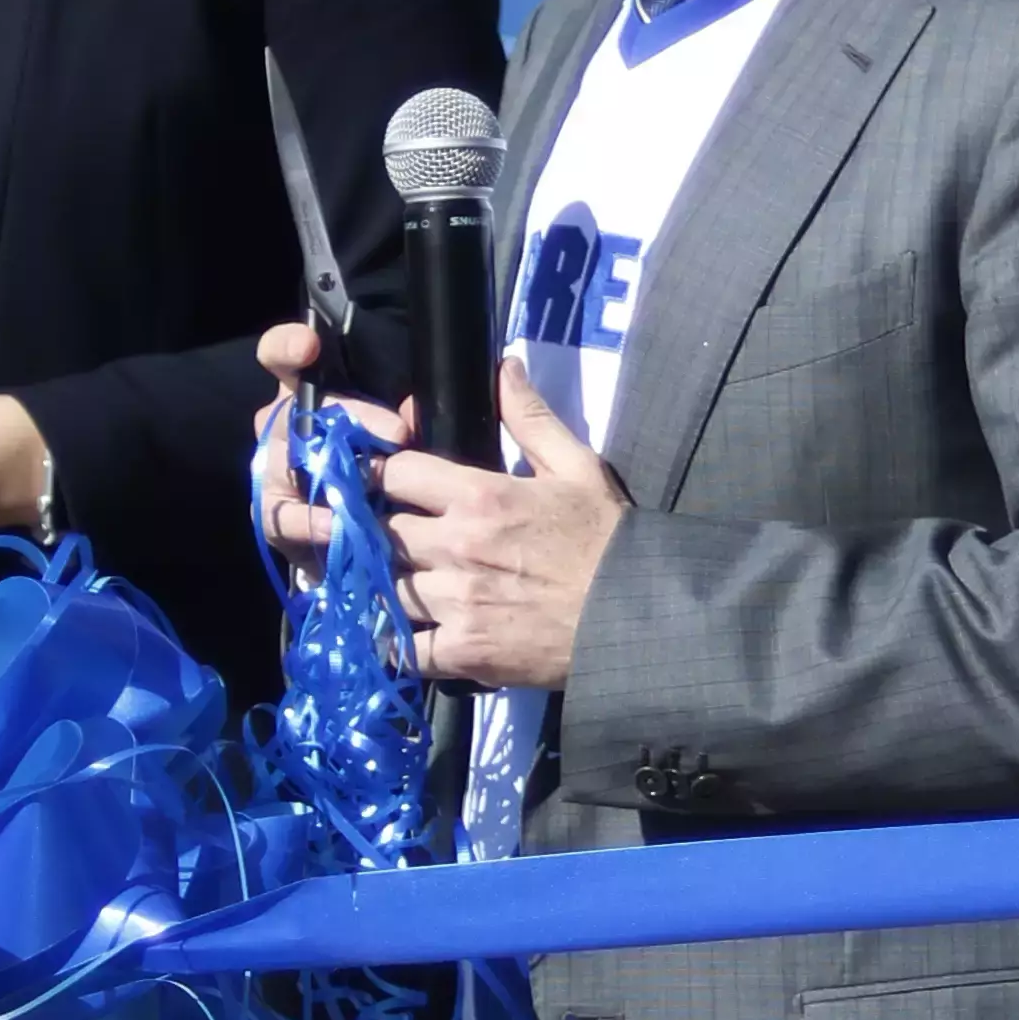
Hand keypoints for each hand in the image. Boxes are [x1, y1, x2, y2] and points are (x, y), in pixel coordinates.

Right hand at [253, 315, 403, 571]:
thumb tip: (412, 413)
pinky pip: (283, 515)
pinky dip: (311, 522)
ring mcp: (271, 466)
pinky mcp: (270, 512)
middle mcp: (283, 422)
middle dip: (350, 416)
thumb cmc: (375, 465)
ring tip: (372, 486)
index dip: (288, 345)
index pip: (280, 354)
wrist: (353, 528)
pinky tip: (336, 526)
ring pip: (291, 460)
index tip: (309, 346)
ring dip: (335, 472)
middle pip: (297, 407)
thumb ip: (400, 417)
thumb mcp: (392, 434)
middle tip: (397, 433)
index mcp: (306, 388)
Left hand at [378, 361, 627, 691]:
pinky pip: (403, 649)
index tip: (386, 482)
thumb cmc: (607, 539)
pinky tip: (406, 635)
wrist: (639, 613)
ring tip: (400, 585)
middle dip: (382, 532)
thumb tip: (502, 368)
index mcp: (478, 496)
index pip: (394, 472)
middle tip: (395, 538)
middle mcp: (457, 546)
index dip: (383, 475)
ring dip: (388, 585)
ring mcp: (456, 603)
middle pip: (380, 531)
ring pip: (385, 587)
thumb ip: (530, 417)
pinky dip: (397, 644)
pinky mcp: (463, 652)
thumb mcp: (576, 466)